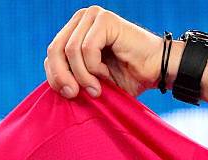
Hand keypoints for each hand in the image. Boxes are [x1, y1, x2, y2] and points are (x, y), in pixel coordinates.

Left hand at [44, 6, 164, 97]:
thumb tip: (52, 82)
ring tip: (97, 88)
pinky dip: (94, 67)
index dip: (55, 76)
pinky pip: (86, 49)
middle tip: (74, 94)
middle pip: (55, 50)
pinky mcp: (104, 20)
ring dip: (82, 75)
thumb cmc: (128, 77)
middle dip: (62, 77)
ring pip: (70, 51)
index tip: (70, 94)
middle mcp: (82, 19)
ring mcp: (93, 16)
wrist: (157, 72)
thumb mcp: (91, 79)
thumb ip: (70, 75)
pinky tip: (106, 74)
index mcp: (76, 31)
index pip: (51, 53)